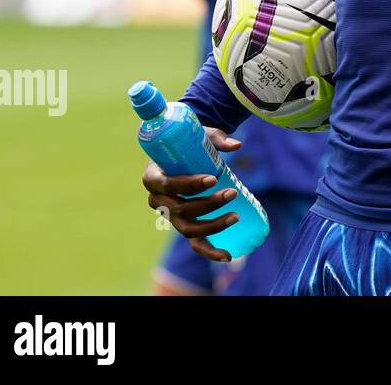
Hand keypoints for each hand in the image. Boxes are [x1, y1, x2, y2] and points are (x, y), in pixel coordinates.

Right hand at [142, 126, 242, 262]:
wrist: (187, 154)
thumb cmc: (191, 143)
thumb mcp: (201, 135)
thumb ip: (217, 138)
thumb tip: (237, 146)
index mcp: (153, 177)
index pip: (166, 185)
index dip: (188, 184)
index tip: (212, 178)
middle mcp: (157, 201)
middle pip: (180, 210)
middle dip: (207, 204)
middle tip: (232, 193)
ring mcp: (171, 216)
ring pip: (188, 229)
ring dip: (212, 226)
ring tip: (235, 215)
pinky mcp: (185, 224)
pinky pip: (195, 243)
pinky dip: (210, 251)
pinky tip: (228, 255)